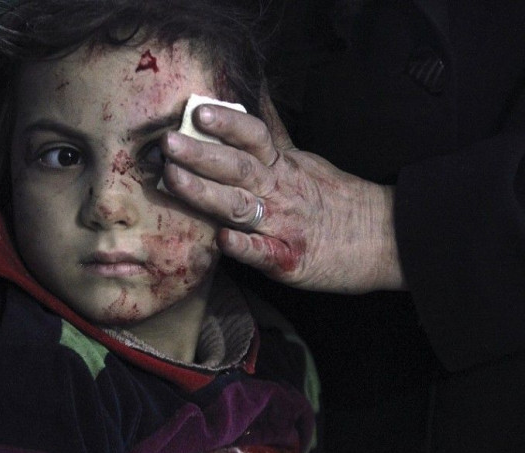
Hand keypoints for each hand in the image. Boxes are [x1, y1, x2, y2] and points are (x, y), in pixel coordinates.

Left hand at [160, 98, 405, 293]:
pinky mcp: (289, 259)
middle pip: (238, 168)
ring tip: (175, 180)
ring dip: (207, 193)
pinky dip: (244, 246)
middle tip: (168, 143)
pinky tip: (221, 240)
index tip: (198, 111)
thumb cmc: (335, 197)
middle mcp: (279, 191)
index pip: (254, 137)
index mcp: (283, 166)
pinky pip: (264, 252)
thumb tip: (256, 93)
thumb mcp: (304, 159)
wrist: (384, 237)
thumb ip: (274, 133)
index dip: (227, 123)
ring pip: (241, 206)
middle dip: (201, 155)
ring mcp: (284, 226)